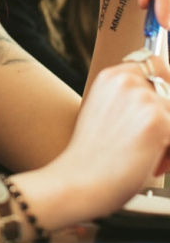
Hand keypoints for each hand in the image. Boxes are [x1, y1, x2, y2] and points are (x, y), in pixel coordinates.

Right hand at [45, 59, 169, 220]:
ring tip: (149, 156)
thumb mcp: (104, 112)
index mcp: (111, 76)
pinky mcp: (157, 121)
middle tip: (154, 141)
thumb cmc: (94, 154)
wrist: (82, 179)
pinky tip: (152, 162)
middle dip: (166, 119)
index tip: (166, 98)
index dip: (166, 81)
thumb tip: (163, 97)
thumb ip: (130, 98)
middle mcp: (127, 81)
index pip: (155, 63)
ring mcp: (143, 99)